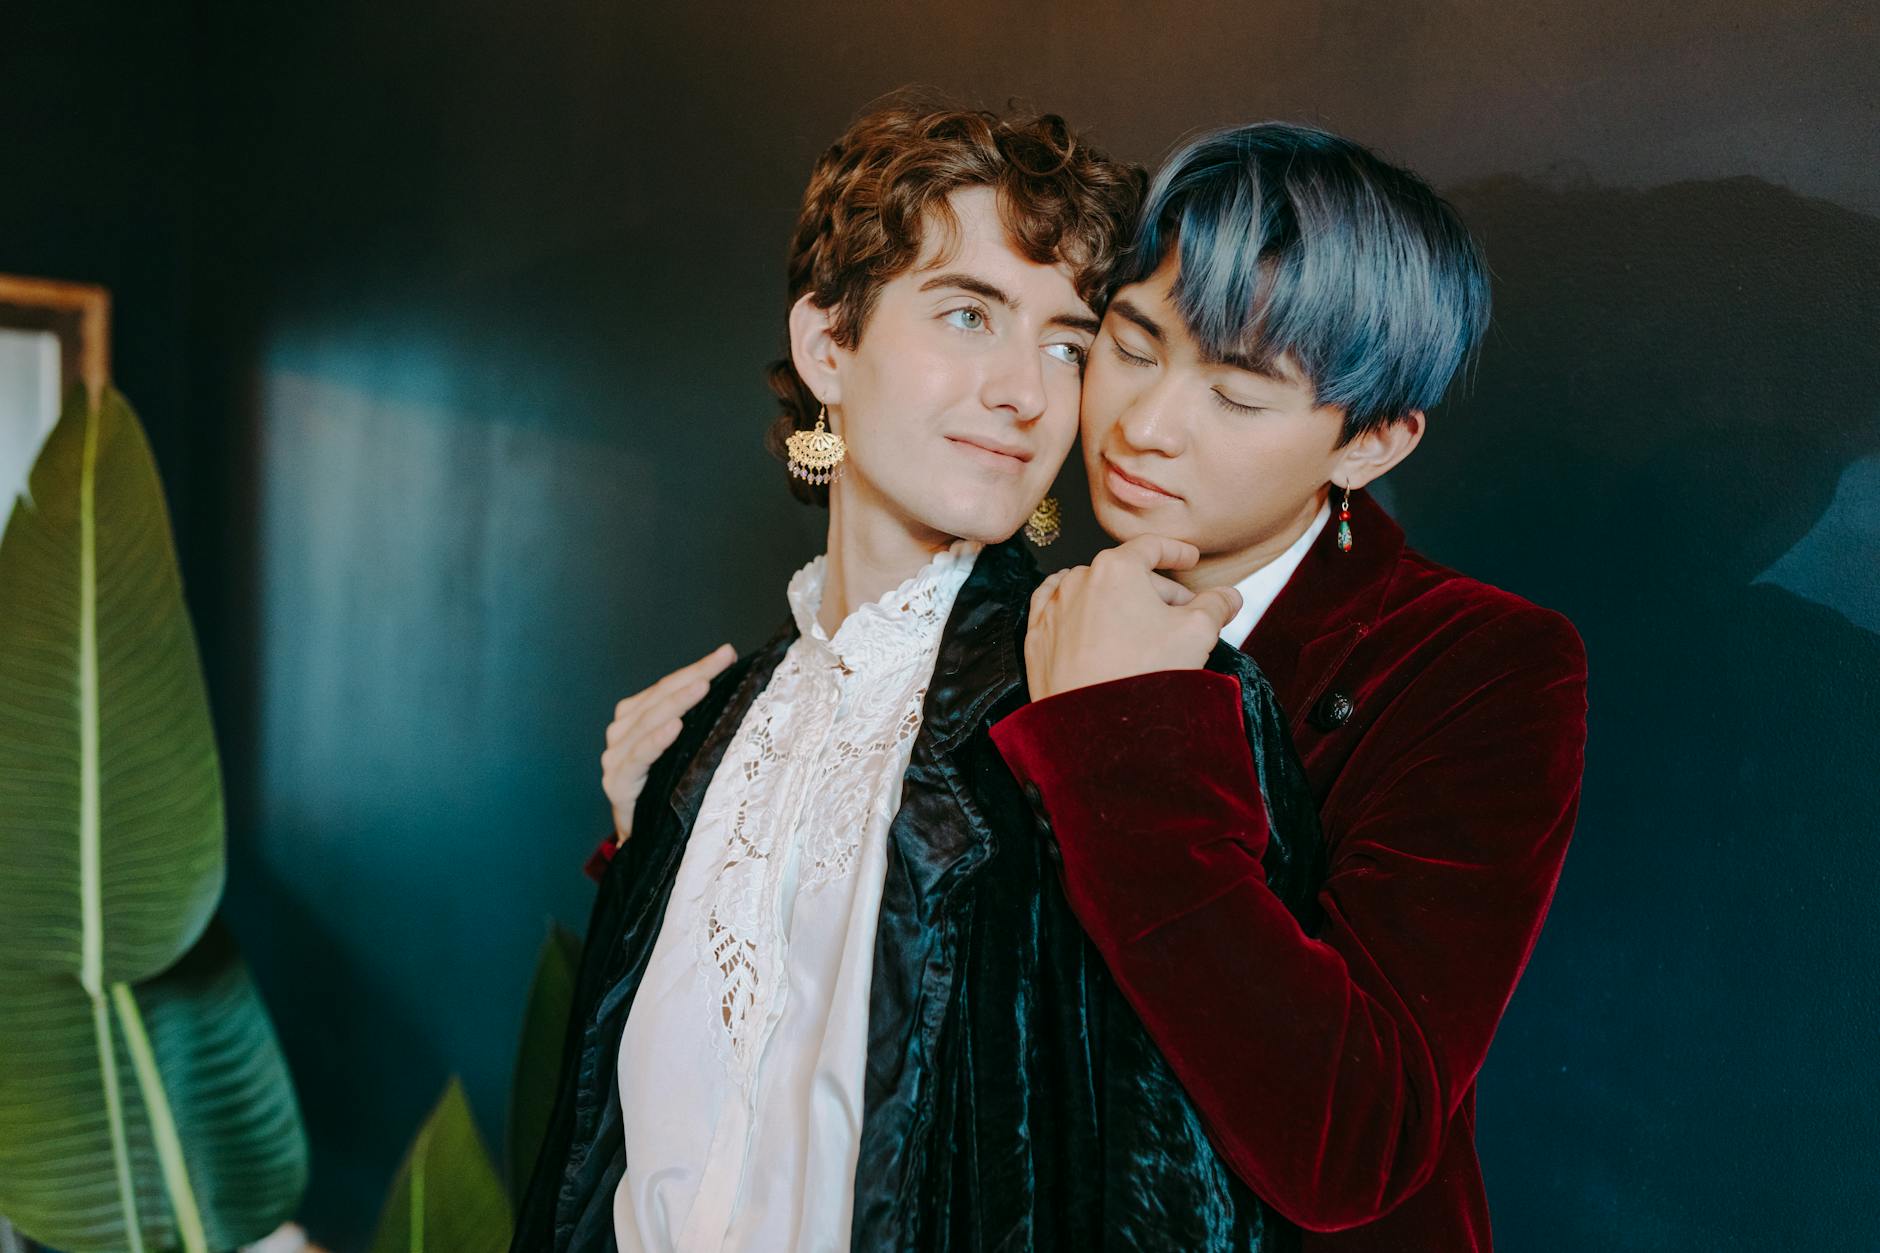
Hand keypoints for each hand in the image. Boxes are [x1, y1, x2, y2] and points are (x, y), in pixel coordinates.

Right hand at [601, 643, 735, 842]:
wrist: (646, 840)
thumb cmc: (668, 790)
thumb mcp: (684, 752)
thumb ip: (696, 722)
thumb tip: (739, 690)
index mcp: (635, 719)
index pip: (667, 686)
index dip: (696, 668)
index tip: (726, 654)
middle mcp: (621, 734)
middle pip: (659, 698)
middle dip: (693, 676)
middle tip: (722, 660)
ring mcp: (615, 758)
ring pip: (647, 721)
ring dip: (676, 701)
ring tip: (702, 685)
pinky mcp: (617, 784)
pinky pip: (638, 758)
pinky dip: (655, 741)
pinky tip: (674, 727)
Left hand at [1024, 535, 1242, 700]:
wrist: (1096, 728)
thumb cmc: (1143, 675)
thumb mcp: (1197, 632)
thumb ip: (1216, 605)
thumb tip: (1229, 596)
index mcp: (1115, 568)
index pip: (1150, 547)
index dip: (1176, 551)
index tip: (1189, 559)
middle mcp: (1077, 580)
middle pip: (1125, 575)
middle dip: (1155, 591)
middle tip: (1181, 614)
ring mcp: (1052, 609)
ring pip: (1091, 593)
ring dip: (1117, 603)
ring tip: (1140, 627)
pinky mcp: (1037, 639)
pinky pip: (1058, 613)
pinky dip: (1079, 614)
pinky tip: (1093, 626)